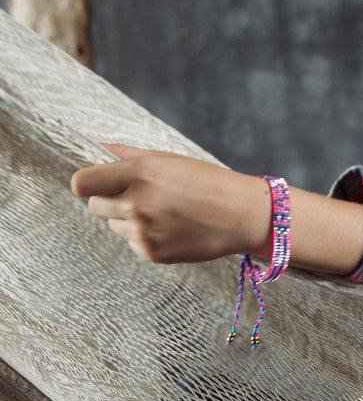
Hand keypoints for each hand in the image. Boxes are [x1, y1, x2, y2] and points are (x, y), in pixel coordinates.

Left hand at [71, 145, 271, 263]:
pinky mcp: (153, 252)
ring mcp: (145, 231)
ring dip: (130, 220)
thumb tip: (100, 147)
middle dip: (109, 201)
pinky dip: (146, 237)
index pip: (82, 184)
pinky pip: (133, 243)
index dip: (86, 184)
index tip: (95, 185)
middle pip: (94, 206)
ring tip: (163, 214)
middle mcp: (138, 203)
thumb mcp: (170, 159)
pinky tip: (172, 229)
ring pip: (115, 225)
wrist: (242, 215)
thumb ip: (130, 155)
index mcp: (140, 173)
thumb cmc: (209, 183)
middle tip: (138, 198)